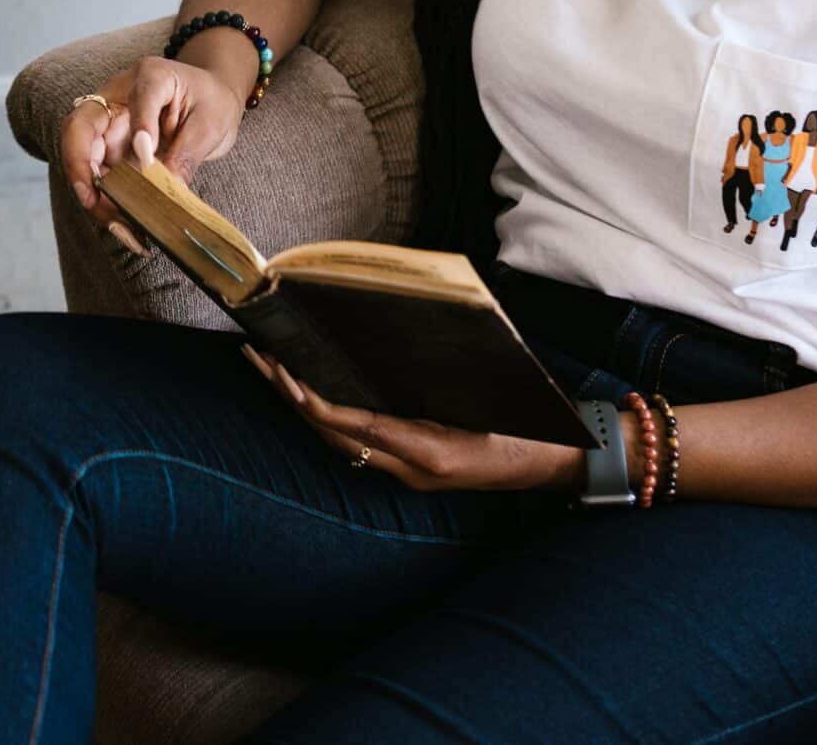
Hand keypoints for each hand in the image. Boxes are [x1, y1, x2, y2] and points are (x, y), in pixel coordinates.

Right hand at [57, 56, 243, 246]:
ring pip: (85, 160)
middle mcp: (118, 98)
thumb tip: (168, 189)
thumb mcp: (210, 123)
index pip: (137, 98)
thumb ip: (187, 152)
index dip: (140, 128)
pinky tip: (128, 229)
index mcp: (150, 76)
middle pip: (81, 129)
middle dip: (83, 170)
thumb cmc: (211, 101)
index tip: (148, 158)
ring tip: (123, 229)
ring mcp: (110, 125)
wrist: (209, 99)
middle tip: (97, 205)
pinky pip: (101, 179)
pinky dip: (109, 205)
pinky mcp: (112, 150)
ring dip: (95, 196)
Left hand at [241, 345, 581, 493]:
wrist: (561, 462)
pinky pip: (363, 442)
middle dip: (291, 395)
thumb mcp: (487, 399)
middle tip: (255, 356)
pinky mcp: (416, 465)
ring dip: (304, 404)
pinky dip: (331, 415)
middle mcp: (413, 467)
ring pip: (342, 440)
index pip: (352, 425)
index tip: (281, 369)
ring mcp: (413, 472)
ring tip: (270, 366)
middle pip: (334, 433)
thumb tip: (396, 343)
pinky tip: (313, 389)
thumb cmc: (532, 424)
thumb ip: (442, 381)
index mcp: (428, 451)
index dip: (311, 398)